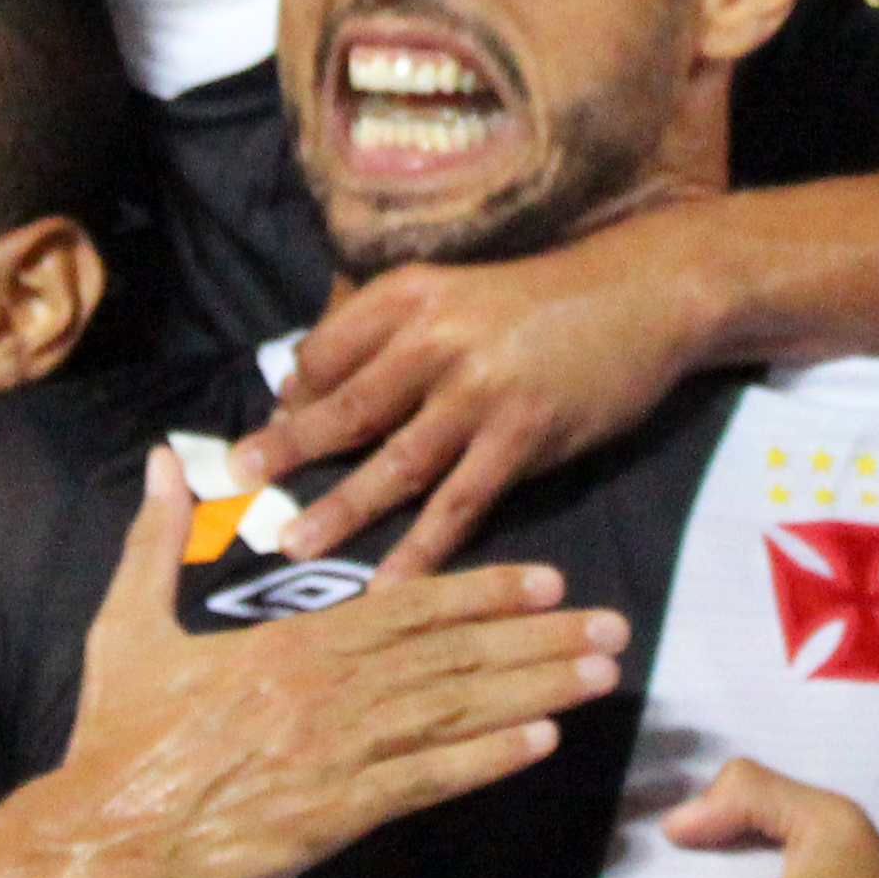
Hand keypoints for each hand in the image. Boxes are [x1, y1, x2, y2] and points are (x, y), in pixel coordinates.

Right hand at [35, 450, 631, 877]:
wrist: (95, 837)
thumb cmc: (115, 737)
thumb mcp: (124, 625)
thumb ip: (156, 541)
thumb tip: (161, 462)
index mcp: (289, 644)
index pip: (408, 607)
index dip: (485, 590)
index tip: (548, 580)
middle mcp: (326, 688)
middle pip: (453, 654)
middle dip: (539, 637)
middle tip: (614, 625)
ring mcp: (336, 751)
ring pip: (455, 708)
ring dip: (535, 688)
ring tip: (601, 675)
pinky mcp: (334, 814)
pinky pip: (425, 779)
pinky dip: (487, 759)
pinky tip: (542, 743)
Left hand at [241, 216, 729, 576]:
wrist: (642, 296)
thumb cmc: (541, 301)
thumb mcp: (457, 293)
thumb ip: (394, 338)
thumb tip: (313, 392)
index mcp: (410, 295)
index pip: (324, 353)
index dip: (288, 400)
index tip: (265, 438)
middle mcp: (437, 339)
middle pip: (344, 408)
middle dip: (286, 453)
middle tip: (236, 490)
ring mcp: (480, 392)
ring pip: (393, 463)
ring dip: (338, 510)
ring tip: (290, 544)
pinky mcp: (523, 437)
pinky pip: (459, 505)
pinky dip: (419, 550)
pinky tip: (388, 584)